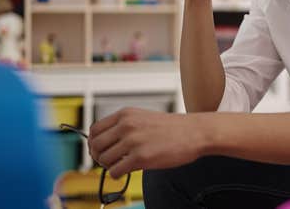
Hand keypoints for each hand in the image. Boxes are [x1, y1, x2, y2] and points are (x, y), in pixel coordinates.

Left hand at [88, 108, 207, 177]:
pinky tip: (126, 171)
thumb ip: (124, 126)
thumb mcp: (144, 118)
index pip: (94, 130)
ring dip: (109, 166)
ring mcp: (133, 141)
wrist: (195, 133)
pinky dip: (117, 174)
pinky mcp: (140, 158)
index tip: (100, 149)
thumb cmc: (172, 128)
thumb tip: (104, 143)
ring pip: (104, 160)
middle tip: (109, 161)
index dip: (94, 143)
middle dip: (99, 156)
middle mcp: (126, 126)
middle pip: (96, 145)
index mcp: (125, 114)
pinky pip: (115, 171)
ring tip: (121, 165)